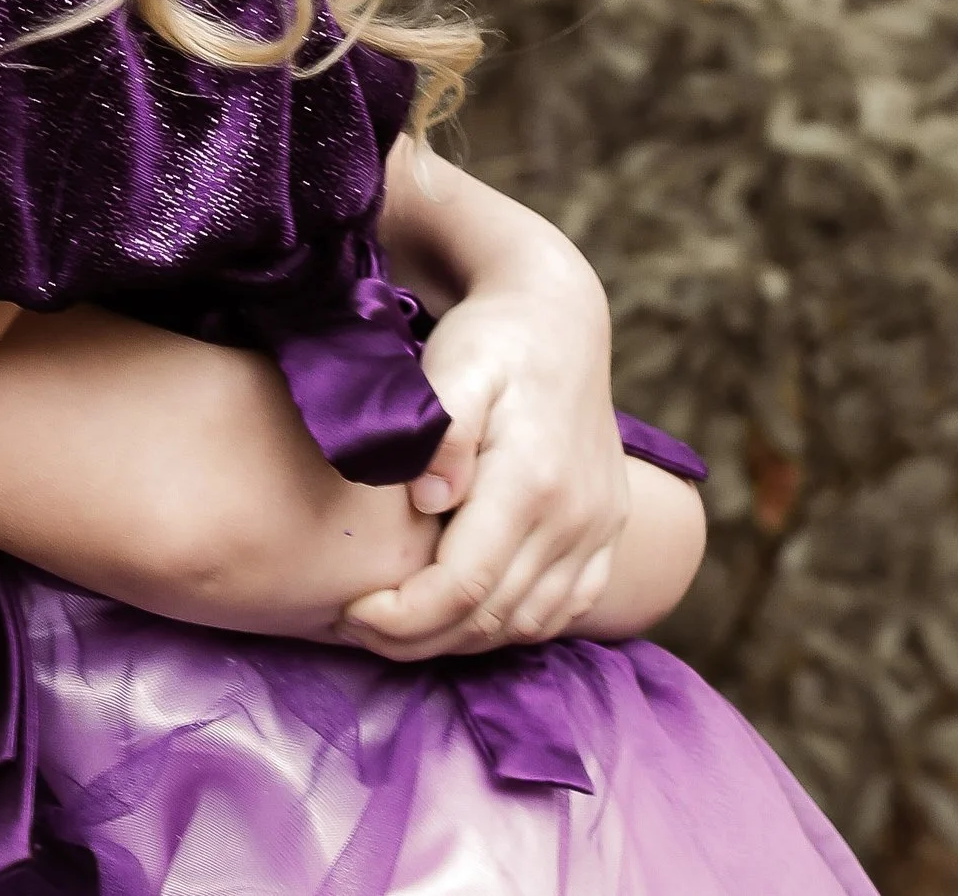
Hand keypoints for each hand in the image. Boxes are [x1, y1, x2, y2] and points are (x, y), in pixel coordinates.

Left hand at [344, 154, 626, 657]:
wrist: (557, 318)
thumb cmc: (489, 340)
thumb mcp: (454, 366)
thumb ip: (440, 432)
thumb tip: (428, 500)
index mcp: (532, 481)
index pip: (465, 584)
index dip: (404, 616)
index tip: (350, 613)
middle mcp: (575, 517)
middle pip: (492, 617)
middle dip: (418, 638)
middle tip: (355, 628)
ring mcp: (598, 529)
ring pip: (527, 624)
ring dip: (460, 639)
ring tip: (396, 627)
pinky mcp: (607, 532)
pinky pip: (564, 610)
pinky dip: (510, 627)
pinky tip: (461, 616)